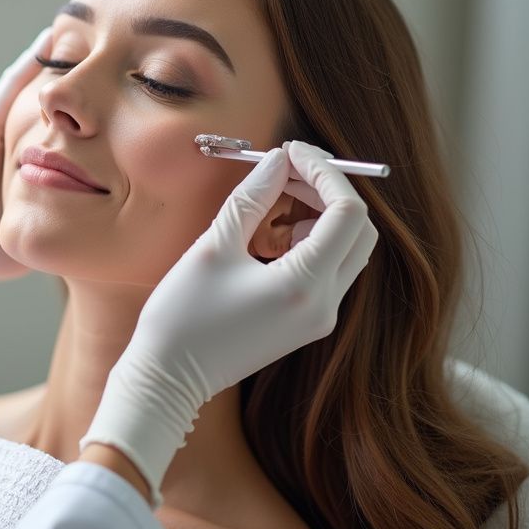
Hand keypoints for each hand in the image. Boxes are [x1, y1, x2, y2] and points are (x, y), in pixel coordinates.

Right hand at [80, 141, 376, 503]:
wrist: (170, 377)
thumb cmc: (183, 314)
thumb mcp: (214, 245)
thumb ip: (252, 197)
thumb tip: (278, 161)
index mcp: (305, 286)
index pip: (346, 213)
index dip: (325, 172)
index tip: (291, 151)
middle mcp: (325, 305)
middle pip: (358, 230)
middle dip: (328, 190)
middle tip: (286, 168)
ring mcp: (321, 318)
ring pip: (348, 248)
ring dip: (321, 213)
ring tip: (276, 195)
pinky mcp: (308, 322)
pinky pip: (329, 268)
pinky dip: (312, 238)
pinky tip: (273, 230)